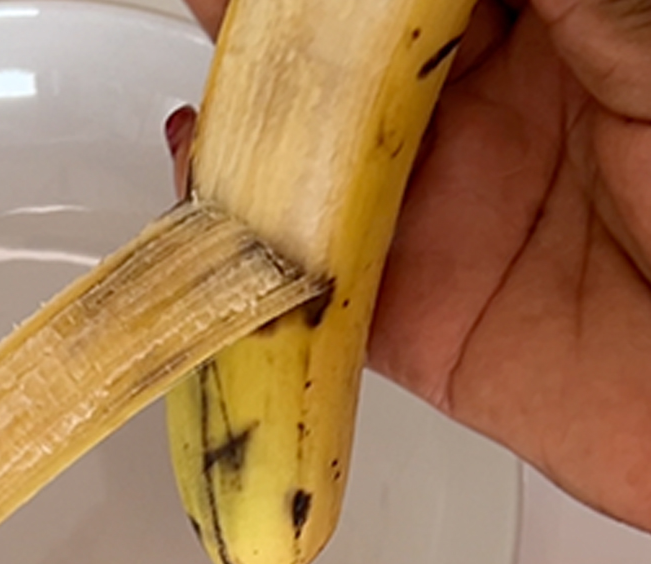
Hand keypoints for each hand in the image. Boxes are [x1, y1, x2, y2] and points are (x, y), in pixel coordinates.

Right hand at [170, 0, 650, 530]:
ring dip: (246, 120)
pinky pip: (302, 279)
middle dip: (276, 31)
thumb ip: (571, 7)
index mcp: (548, 52)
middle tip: (230, 6)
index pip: (414, 5)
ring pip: (308, 162)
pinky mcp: (401, 317)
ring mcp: (431, 222)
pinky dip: (242, 239)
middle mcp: (476, 133)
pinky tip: (208, 182)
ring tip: (216, 77)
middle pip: (345, 71)